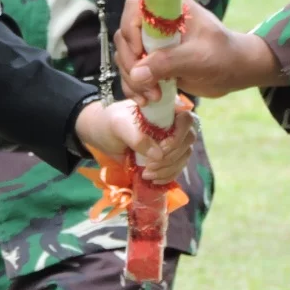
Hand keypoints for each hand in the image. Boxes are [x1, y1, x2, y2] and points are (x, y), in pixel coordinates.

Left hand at [74, 98, 197, 182]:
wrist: (102, 134)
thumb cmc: (111, 122)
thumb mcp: (120, 125)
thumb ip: (138, 137)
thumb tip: (159, 155)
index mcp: (165, 109)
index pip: (186, 119)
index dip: (178, 136)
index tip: (162, 148)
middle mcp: (172, 123)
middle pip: (188, 140)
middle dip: (171, 157)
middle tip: (149, 165)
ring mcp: (171, 141)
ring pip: (184, 156)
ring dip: (168, 169)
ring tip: (147, 174)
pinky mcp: (166, 157)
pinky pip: (176, 167)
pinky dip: (167, 176)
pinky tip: (153, 180)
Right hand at [115, 0, 284, 103]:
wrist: (235, 71)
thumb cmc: (223, 56)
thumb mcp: (199, 58)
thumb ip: (168, 62)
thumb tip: (136, 73)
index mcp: (170, 10)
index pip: (135, 7)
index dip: (130, 28)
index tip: (139, 53)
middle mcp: (157, 23)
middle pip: (125, 36)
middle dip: (130, 63)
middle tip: (147, 86)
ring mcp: (153, 44)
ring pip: (126, 57)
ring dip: (131, 79)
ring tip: (151, 97)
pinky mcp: (153, 63)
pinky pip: (133, 73)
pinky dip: (134, 87)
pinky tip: (146, 101)